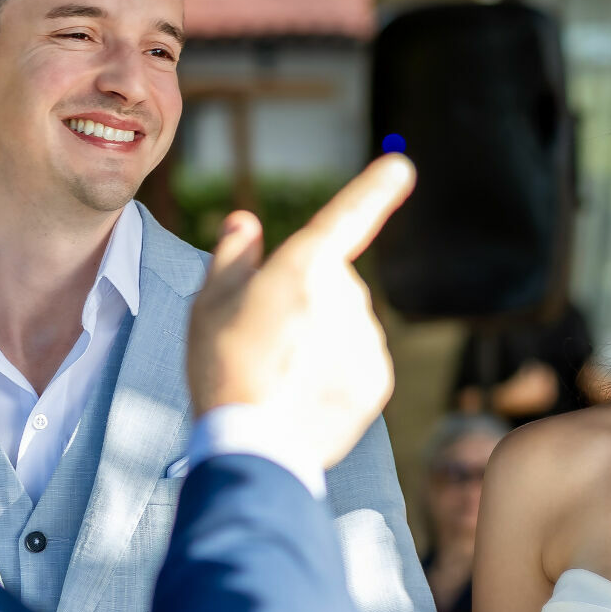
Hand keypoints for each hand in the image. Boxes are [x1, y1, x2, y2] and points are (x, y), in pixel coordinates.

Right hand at [187, 154, 414, 470]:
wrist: (254, 444)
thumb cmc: (223, 367)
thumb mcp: (209, 303)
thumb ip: (233, 255)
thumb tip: (244, 221)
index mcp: (306, 264)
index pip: (349, 214)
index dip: (375, 187)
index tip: (401, 167)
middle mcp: (346, 294)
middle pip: (333, 284)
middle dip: (308, 299)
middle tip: (264, 337)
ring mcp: (366, 338)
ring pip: (346, 324)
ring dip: (321, 338)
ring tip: (280, 372)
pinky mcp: (377, 379)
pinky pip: (358, 361)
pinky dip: (335, 372)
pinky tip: (301, 392)